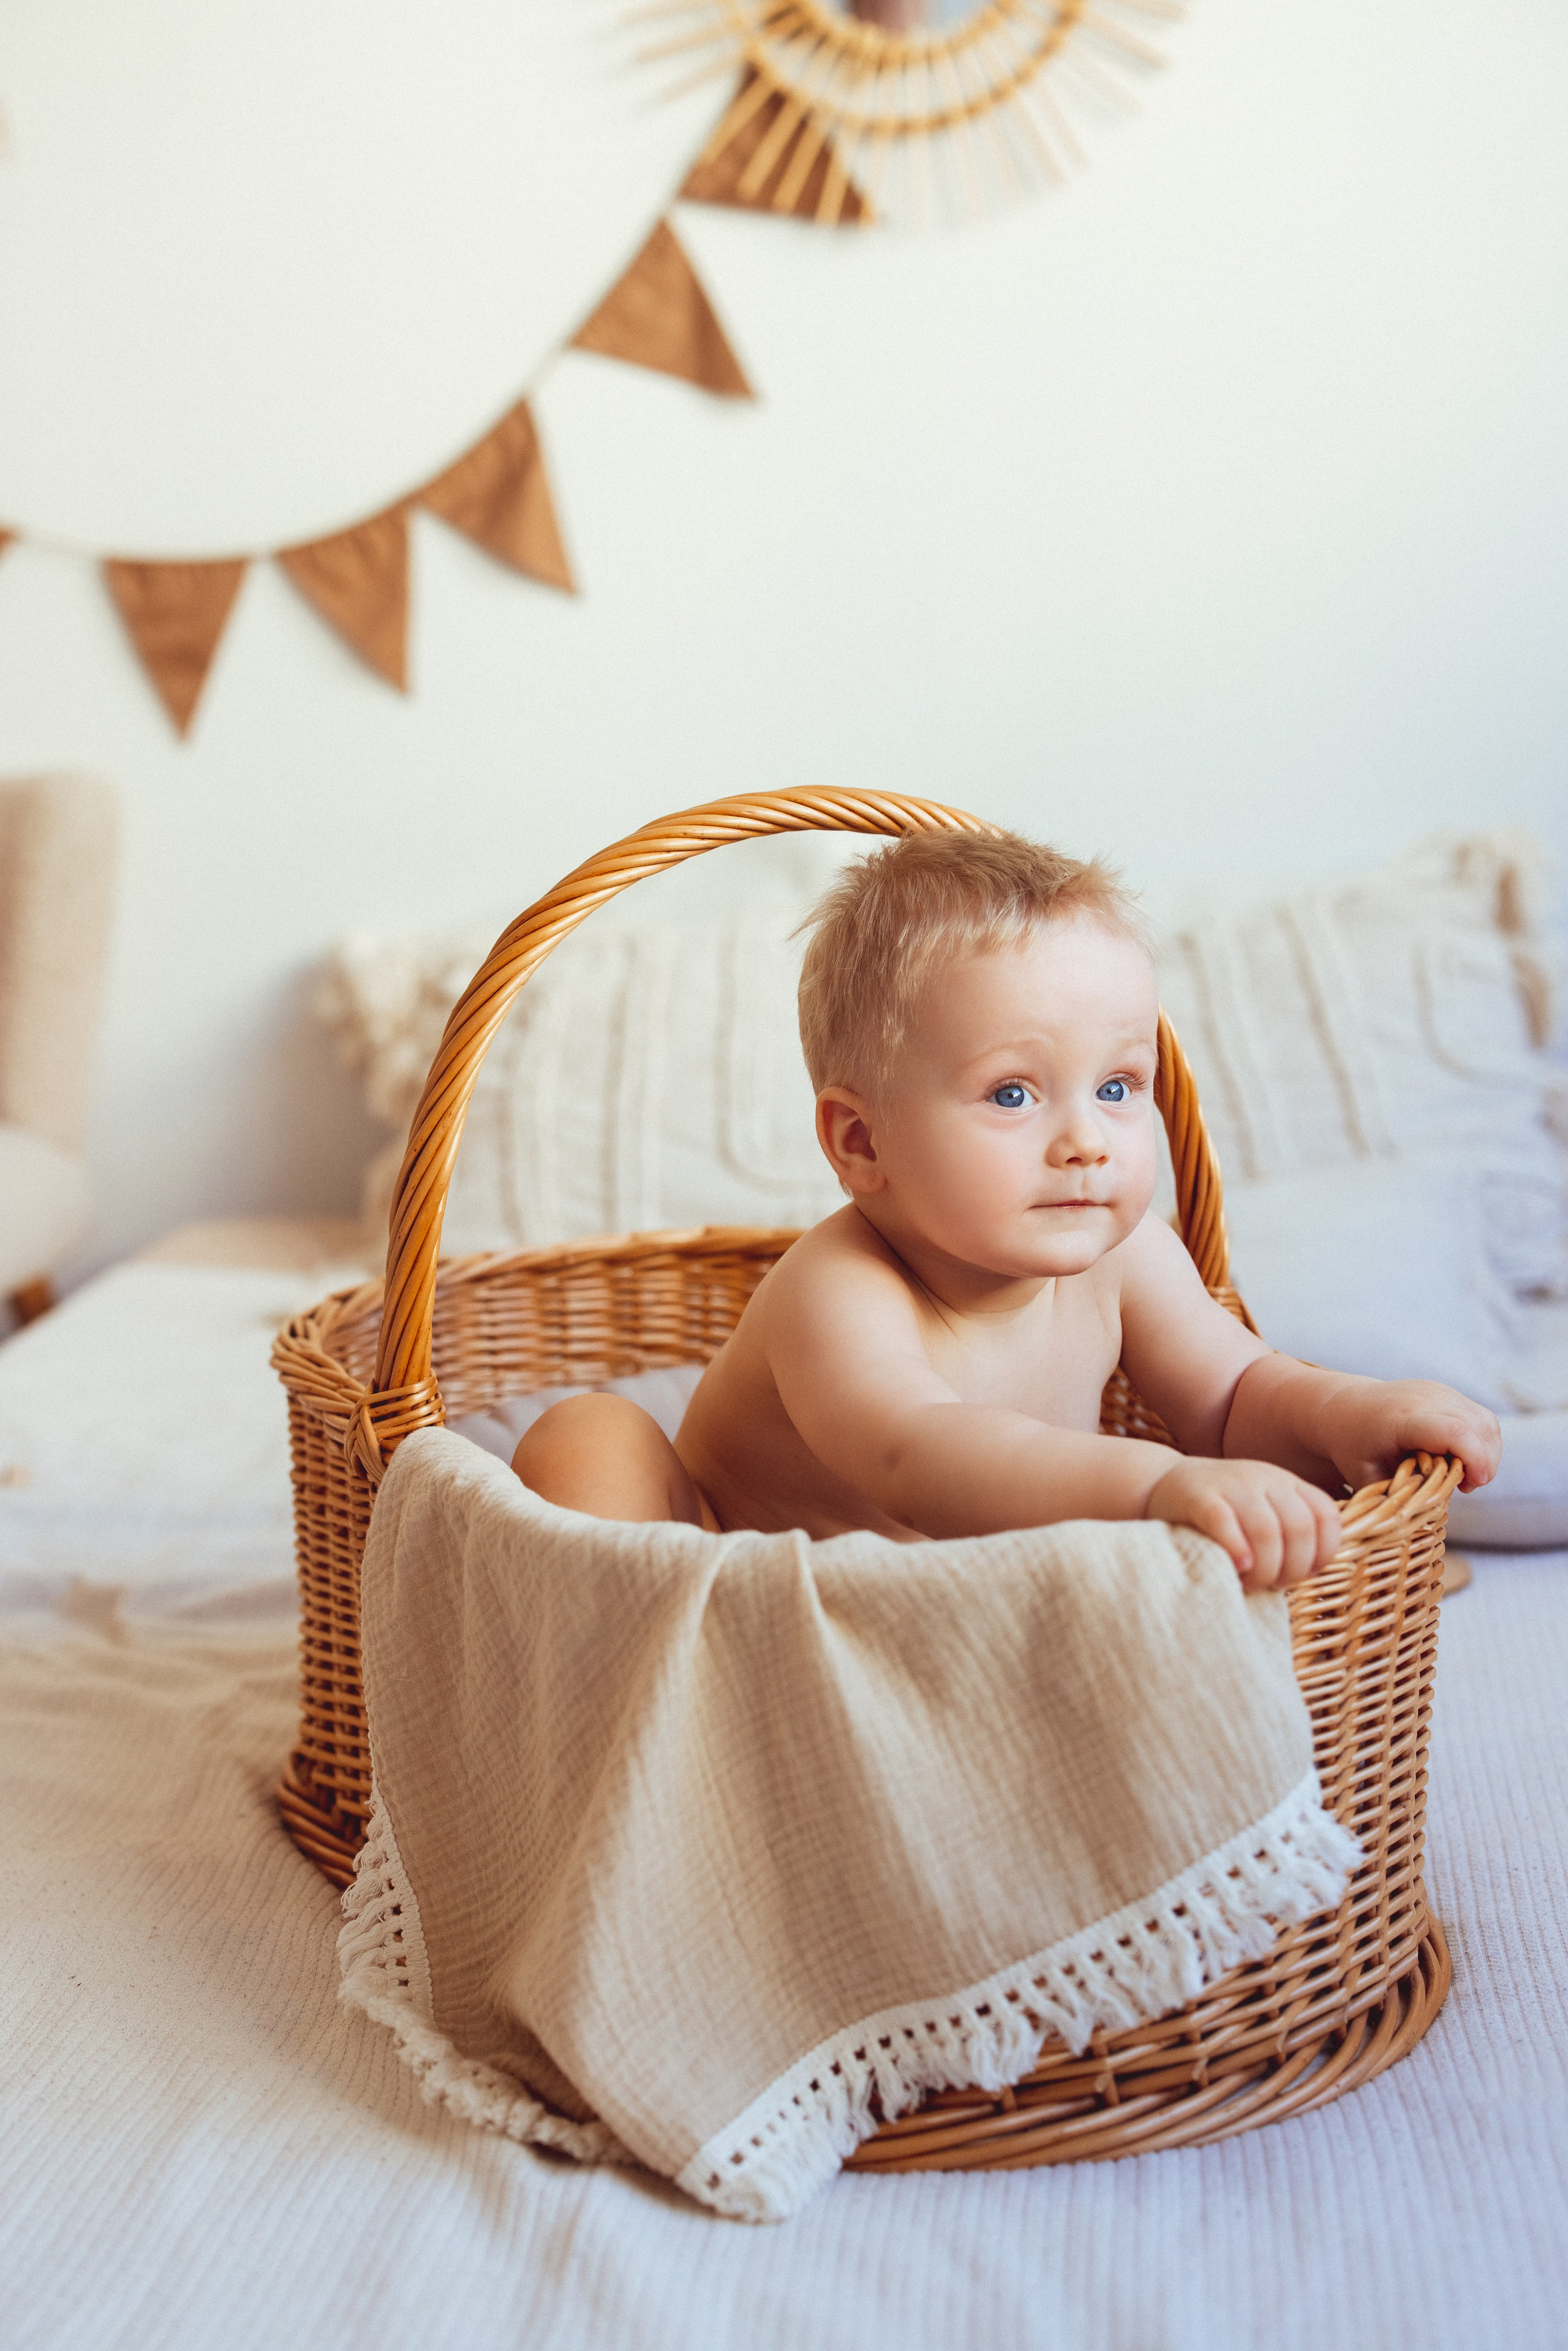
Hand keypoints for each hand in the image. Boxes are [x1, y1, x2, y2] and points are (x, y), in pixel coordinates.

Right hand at [1146, 1457, 1340, 1590]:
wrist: (1161, 1484)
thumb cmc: (1221, 1513)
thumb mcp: (1262, 1510)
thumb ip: (1288, 1531)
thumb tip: (1311, 1571)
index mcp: (1286, 1482)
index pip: (1325, 1515)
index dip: (1322, 1552)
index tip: (1302, 1573)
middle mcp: (1264, 1477)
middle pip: (1299, 1528)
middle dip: (1291, 1568)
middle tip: (1271, 1584)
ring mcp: (1231, 1484)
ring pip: (1266, 1530)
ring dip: (1264, 1569)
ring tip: (1249, 1583)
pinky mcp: (1198, 1495)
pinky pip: (1224, 1522)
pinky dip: (1235, 1550)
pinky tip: (1236, 1567)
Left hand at [1316, 1379, 1502, 1495]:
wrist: (1344, 1406)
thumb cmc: (1352, 1446)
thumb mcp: (1366, 1476)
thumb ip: (1399, 1494)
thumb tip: (1433, 1509)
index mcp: (1402, 1418)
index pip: (1454, 1431)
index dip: (1475, 1459)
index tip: (1469, 1487)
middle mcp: (1426, 1398)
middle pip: (1480, 1427)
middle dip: (1484, 1464)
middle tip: (1464, 1487)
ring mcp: (1440, 1391)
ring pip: (1487, 1422)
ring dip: (1487, 1454)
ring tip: (1462, 1475)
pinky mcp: (1448, 1393)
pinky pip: (1481, 1417)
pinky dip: (1481, 1442)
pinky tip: (1460, 1460)